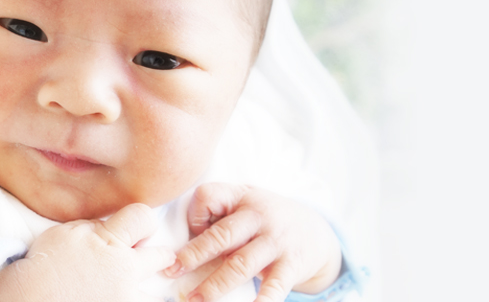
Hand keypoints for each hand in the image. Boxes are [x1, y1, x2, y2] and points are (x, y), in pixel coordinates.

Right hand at [0, 203, 175, 301]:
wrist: (32, 300)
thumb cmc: (44, 265)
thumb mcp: (66, 232)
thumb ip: (95, 227)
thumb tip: (113, 225)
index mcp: (110, 242)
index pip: (143, 217)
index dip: (141, 220)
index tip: (138, 227)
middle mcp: (124, 270)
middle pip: (161, 256)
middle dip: (159, 255)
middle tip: (153, 257)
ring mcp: (125, 295)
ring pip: (146, 284)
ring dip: (132, 281)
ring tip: (108, 283)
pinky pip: (131, 298)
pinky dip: (120, 295)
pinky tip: (100, 294)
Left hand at [165, 183, 341, 301]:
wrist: (316, 230)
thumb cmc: (266, 217)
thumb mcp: (245, 201)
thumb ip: (219, 211)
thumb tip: (184, 235)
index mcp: (241, 196)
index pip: (209, 196)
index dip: (194, 214)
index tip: (188, 232)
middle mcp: (258, 216)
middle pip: (222, 235)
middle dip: (194, 255)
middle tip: (172, 271)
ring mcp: (276, 241)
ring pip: (240, 264)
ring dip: (215, 285)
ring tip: (195, 300)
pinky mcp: (291, 265)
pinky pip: (274, 287)